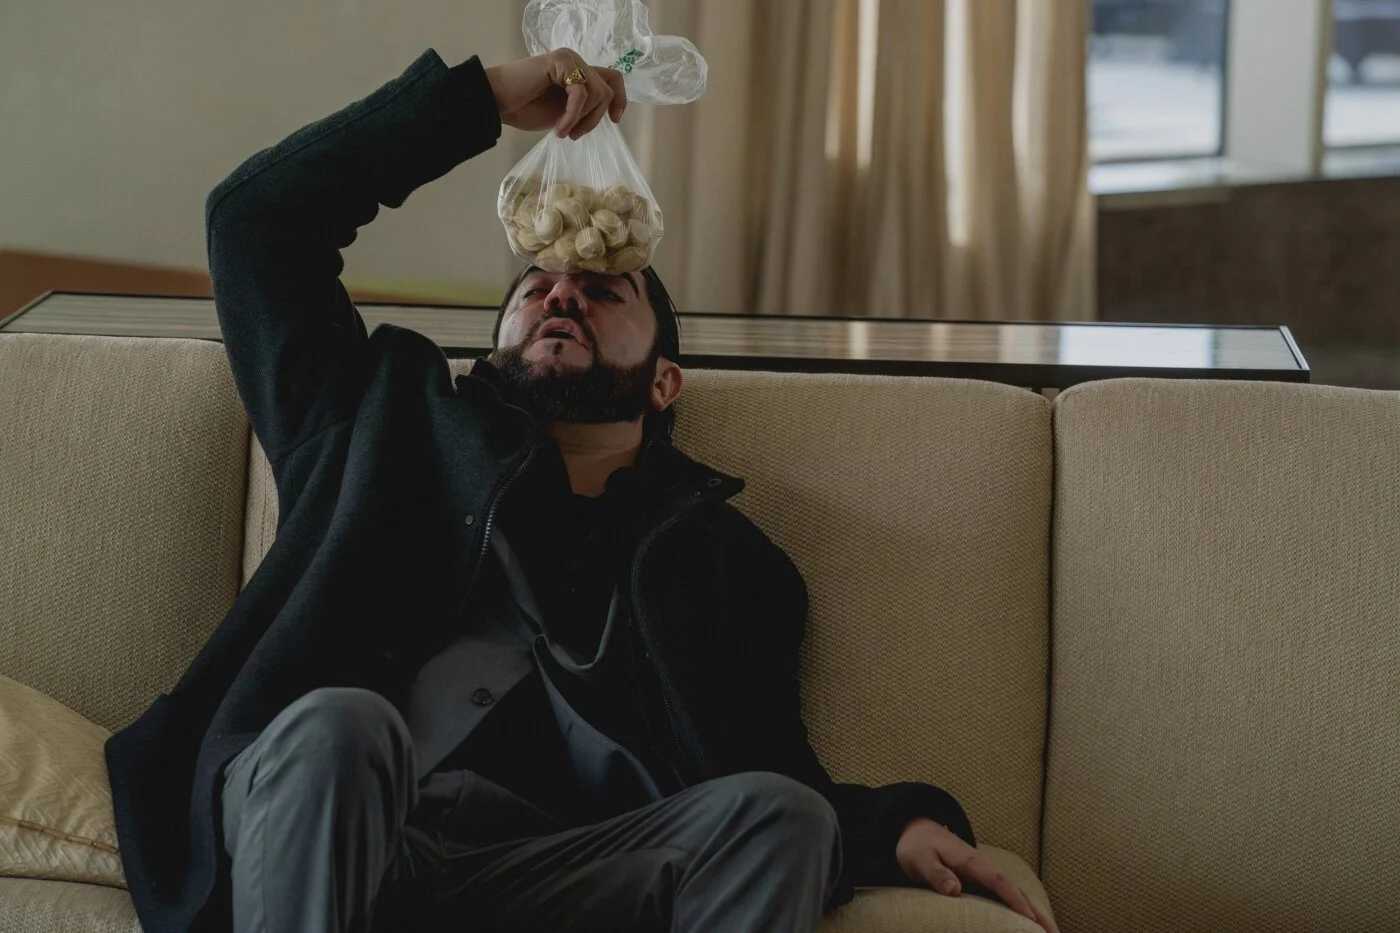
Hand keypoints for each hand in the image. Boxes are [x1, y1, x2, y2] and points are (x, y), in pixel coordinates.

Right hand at [485, 50, 626, 139]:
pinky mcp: (560, 62)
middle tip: (575, 135)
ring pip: (598, 92)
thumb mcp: (564, 112)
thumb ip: (583, 107)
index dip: (620, 99)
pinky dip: (573, 115)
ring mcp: (568, 59)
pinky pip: (580, 93)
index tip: (614, 120)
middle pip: (608, 89)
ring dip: (584, 119)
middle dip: (595, 118)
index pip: (613, 78)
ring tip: (564, 132)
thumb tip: (608, 114)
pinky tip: (559, 128)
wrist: (496, 102)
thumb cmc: (524, 108)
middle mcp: (575, 61)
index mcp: (578, 71)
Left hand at [896, 819, 1059, 932]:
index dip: (1015, 900)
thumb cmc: (918, 847)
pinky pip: (1011, 897)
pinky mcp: (987, 882)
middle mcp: (986, 867)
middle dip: (1038, 911)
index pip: (999, 881)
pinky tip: (1034, 926)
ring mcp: (989, 875)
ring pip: (1020, 894)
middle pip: (1019, 889)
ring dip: (1038, 913)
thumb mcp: (920, 859)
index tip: (1030, 920)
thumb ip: (936, 873)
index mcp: (972, 862)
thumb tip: (955, 890)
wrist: (918, 832)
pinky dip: (1027, 911)